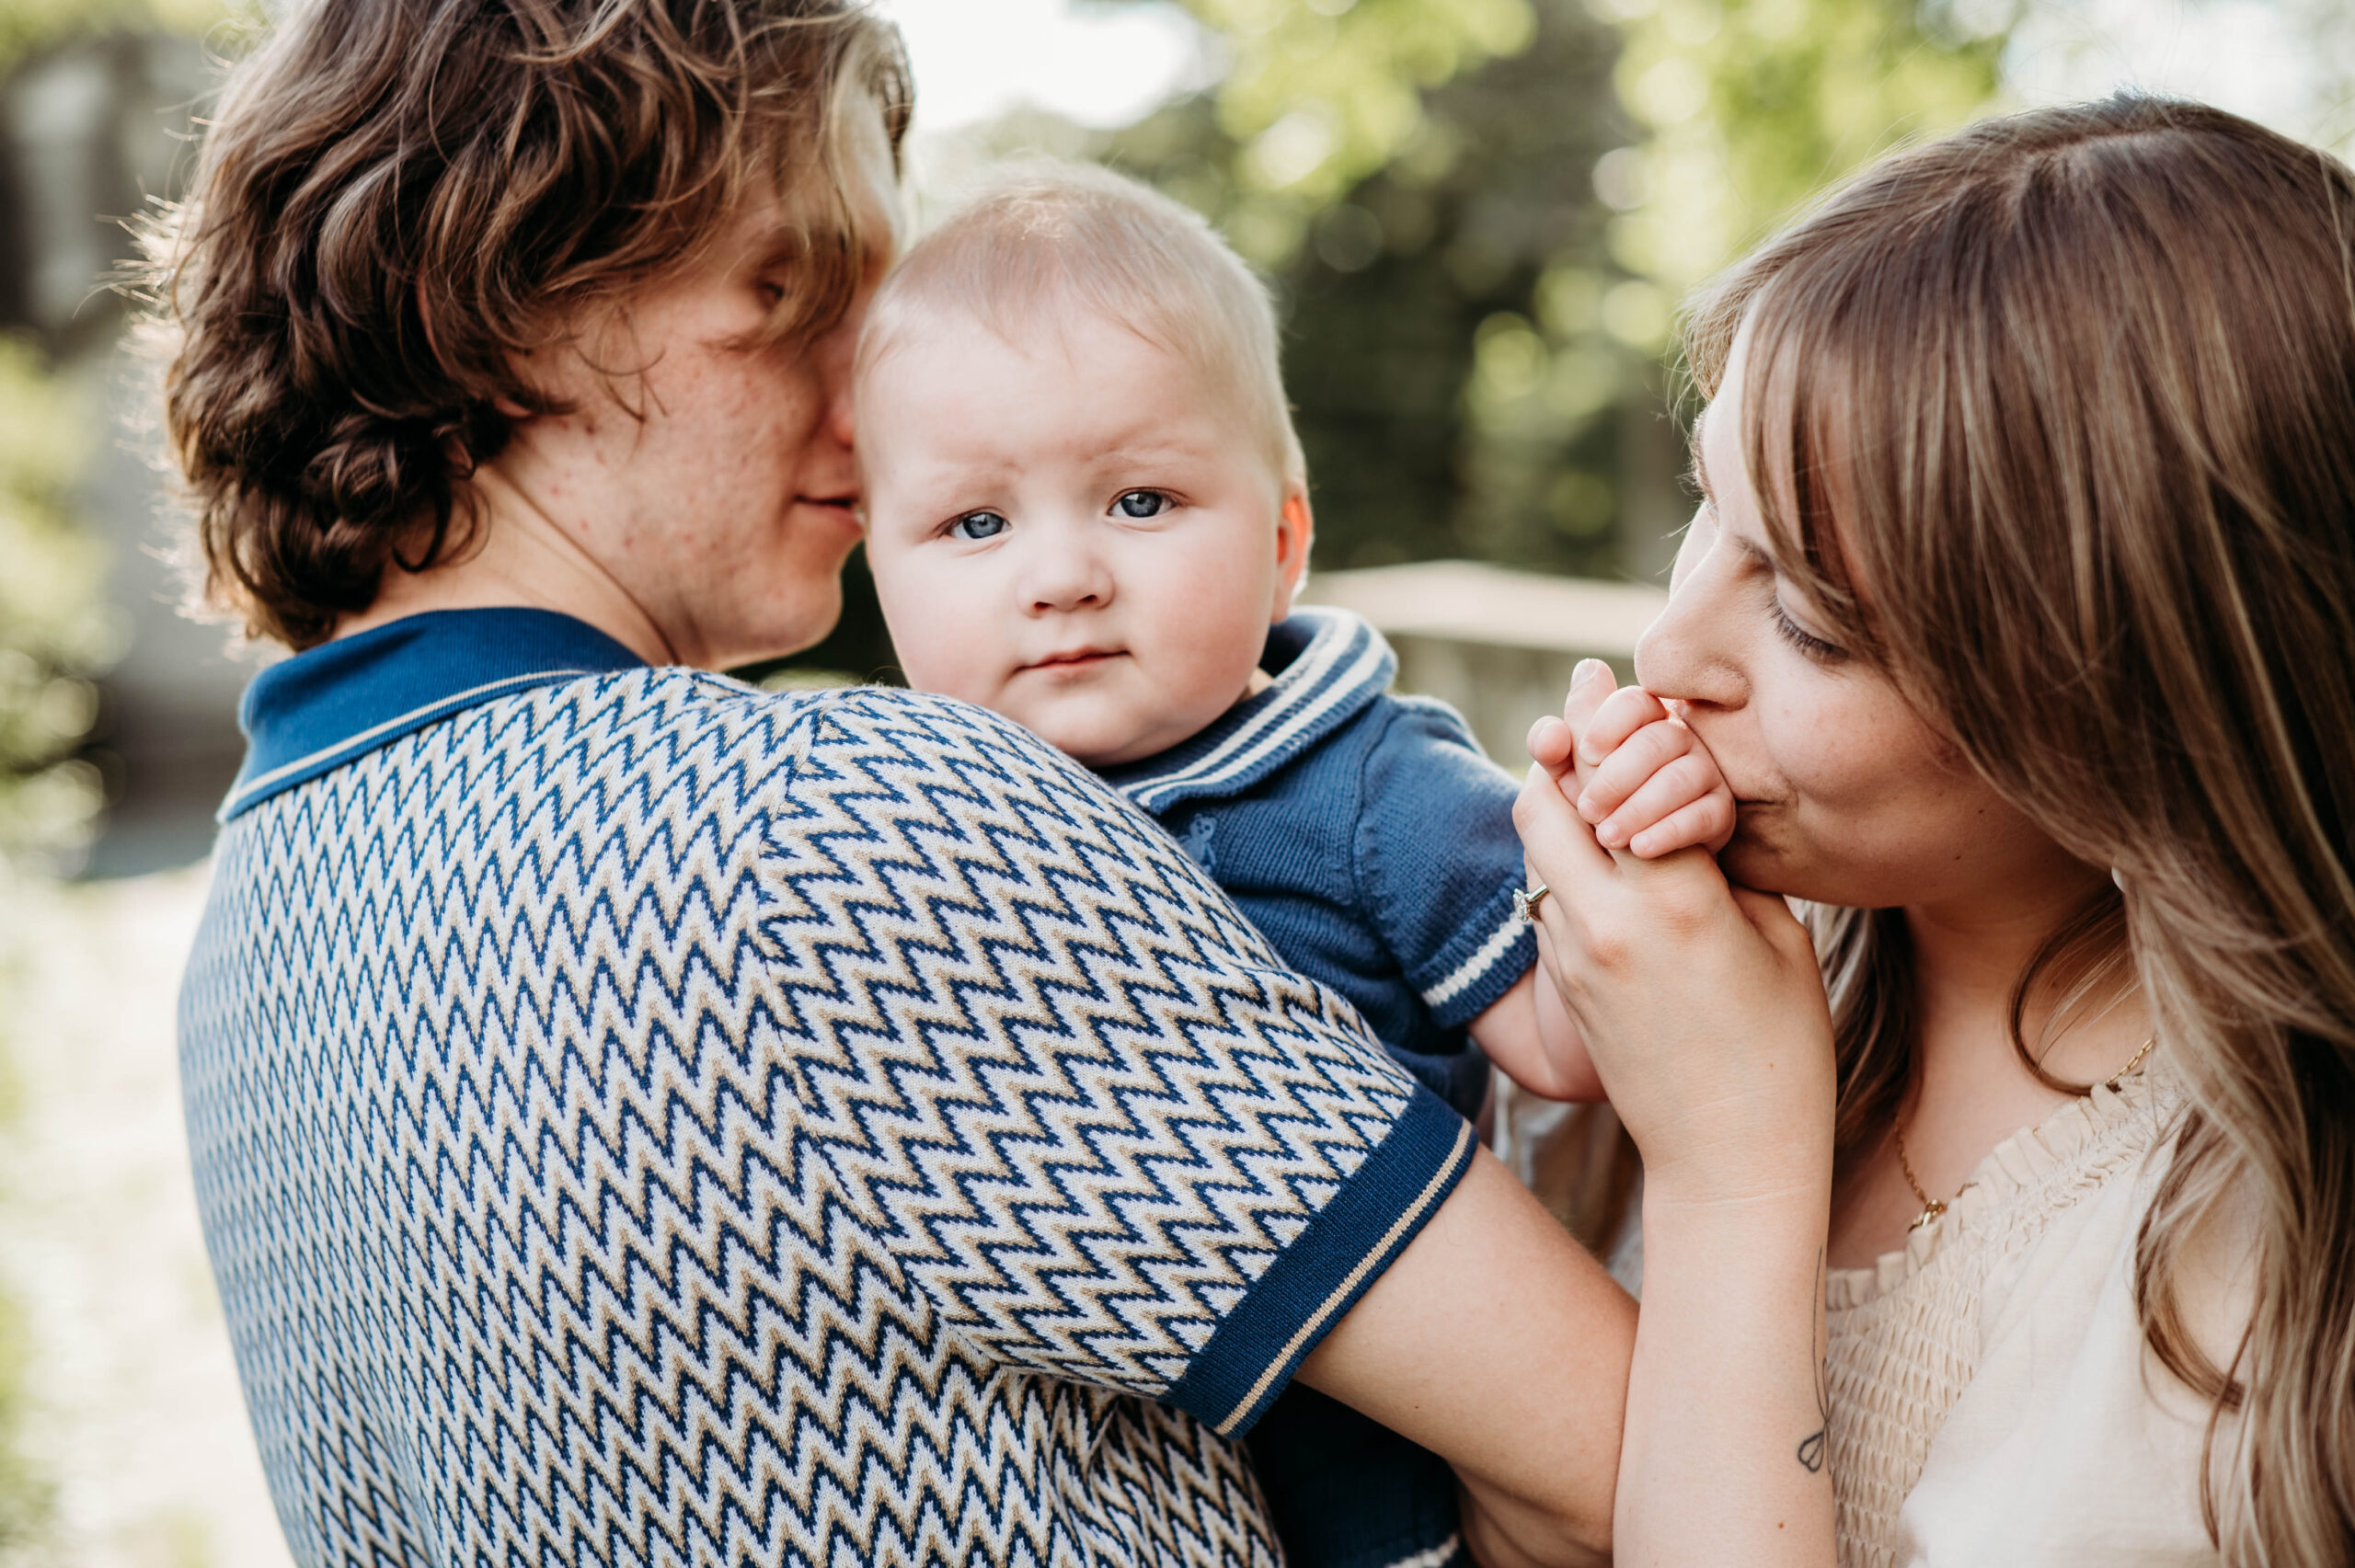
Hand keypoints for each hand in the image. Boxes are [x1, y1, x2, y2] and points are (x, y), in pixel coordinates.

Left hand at [1512, 661, 1834, 1209]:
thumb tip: (1690, 799)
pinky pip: (1541, 895)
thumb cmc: (1781, 1049)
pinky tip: (1589, 840)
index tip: (1601, 678)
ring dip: (1551, 800)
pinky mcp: (1560, 985)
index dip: (1605, 720)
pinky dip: (1557, 855)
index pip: (1616, 778)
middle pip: (1545, 801)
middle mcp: (1606, 924)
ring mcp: (1571, 958)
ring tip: (1576, 764)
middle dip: (1558, 750)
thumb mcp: (1781, 938)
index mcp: (1677, 903)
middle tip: (1575, 711)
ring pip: (1533, 848)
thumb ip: (1727, 860)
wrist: (1727, 1159)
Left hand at [1536, 681, 1733, 858]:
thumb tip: (1583, 673)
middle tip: (1587, 810)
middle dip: (1616, 777)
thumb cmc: (1590, 806)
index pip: (1636, 701)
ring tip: (1608, 836)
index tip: (1586, 753)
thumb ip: (1557, 740)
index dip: (1610, 722)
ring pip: (1680, 777)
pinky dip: (1669, 831)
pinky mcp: (1718, 812)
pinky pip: (1705, 814)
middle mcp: (1676, 739)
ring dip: (1639, 808)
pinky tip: (1641, 847)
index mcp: (1637, 721)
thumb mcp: (1563, 778)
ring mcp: (1702, 774)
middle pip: (1658, 739)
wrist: (1619, 868)